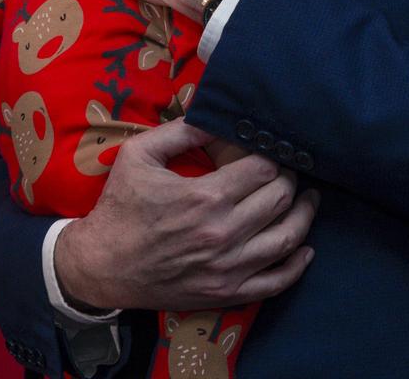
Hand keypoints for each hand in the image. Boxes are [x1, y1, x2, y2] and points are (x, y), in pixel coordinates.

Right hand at [54, 119, 318, 310]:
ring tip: (309, 199)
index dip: (275, 155)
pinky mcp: (226, 293)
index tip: (274, 149)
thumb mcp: (139, 155)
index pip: (264, 169)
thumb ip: (181, 130)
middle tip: (290, 170)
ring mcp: (228, 268)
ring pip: (287, 238)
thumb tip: (215, 114)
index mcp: (206, 196)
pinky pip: (275, 282)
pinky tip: (305, 249)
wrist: (99, 266)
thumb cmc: (120, 206)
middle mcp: (224, 233)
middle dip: (291, 180)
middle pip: (280, 199)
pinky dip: (297, 265)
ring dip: (304, 215)